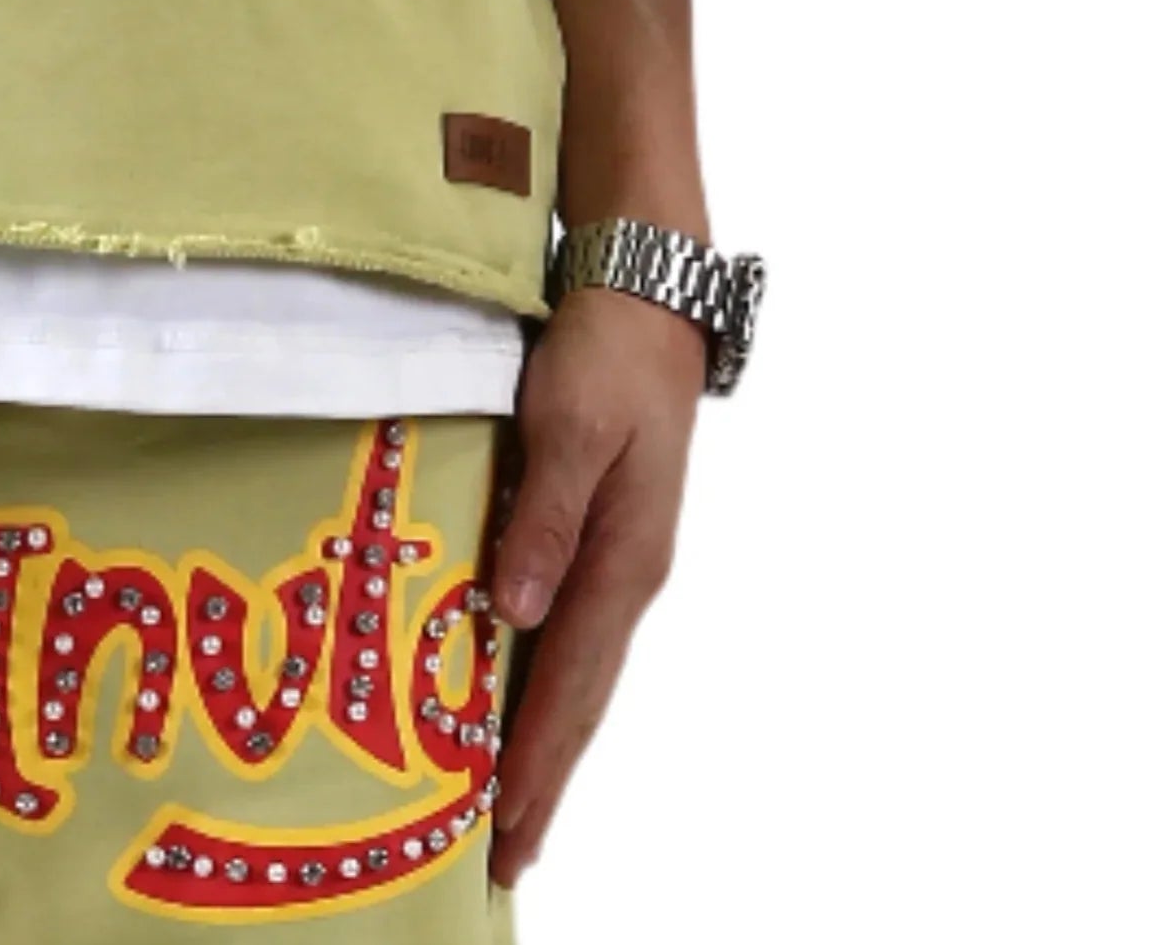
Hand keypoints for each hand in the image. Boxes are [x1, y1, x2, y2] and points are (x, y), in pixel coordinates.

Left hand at [484, 281, 705, 885]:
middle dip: (545, 776)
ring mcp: (618, 557)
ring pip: (577, 668)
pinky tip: (513, 694)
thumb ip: (544, 518)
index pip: (574, 684)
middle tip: (506, 855)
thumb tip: (515, 613)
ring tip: (508, 801)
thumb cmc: (606, 357)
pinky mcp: (600, 531)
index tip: (508, 829)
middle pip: (581, 695)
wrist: (647, 299)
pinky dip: (544, 677)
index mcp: (623, 561)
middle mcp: (625, 575)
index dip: (540, 760)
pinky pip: (570, 626)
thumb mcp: (570, 426)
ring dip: (544, 736)